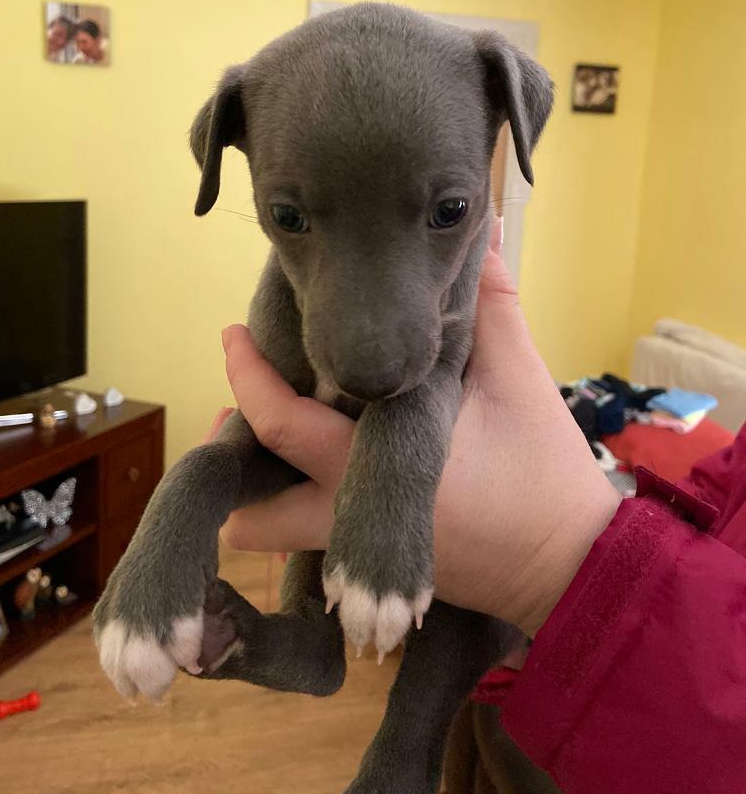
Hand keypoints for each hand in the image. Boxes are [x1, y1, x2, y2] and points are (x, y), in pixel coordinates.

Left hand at [216, 222, 620, 636]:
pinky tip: (299, 475)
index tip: (231, 333)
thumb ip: (493, 303)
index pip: (285, 419)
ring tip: (252, 447)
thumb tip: (488, 232)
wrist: (572, 564)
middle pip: (258, 501)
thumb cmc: (542, 470)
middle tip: (224, 409)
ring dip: (254, 496)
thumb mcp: (519, 377)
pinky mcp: (379, 560)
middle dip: (230, 455)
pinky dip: (289, 511)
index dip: (247, 375)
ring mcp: (363, 547)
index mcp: (383, 457)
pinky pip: (307, 543)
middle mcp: (356, 510)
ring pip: (276, 533)